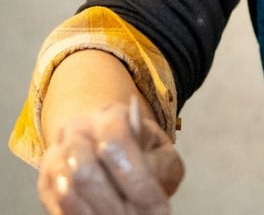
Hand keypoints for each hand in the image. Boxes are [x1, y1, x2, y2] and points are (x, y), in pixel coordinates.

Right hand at [37, 97, 183, 213]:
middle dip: (117, 207)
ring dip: (100, 214)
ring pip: (67, 194)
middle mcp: (76, 131)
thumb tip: (148, 182)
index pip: (116, 143)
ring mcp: (56, 156)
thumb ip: (158, 162)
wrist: (106, 144)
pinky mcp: (45, 184)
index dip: (137, 180)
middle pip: (85, 172)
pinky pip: (60, 208)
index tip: (158, 207)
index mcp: (110, 116)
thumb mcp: (159, 150)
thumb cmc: (141, 149)